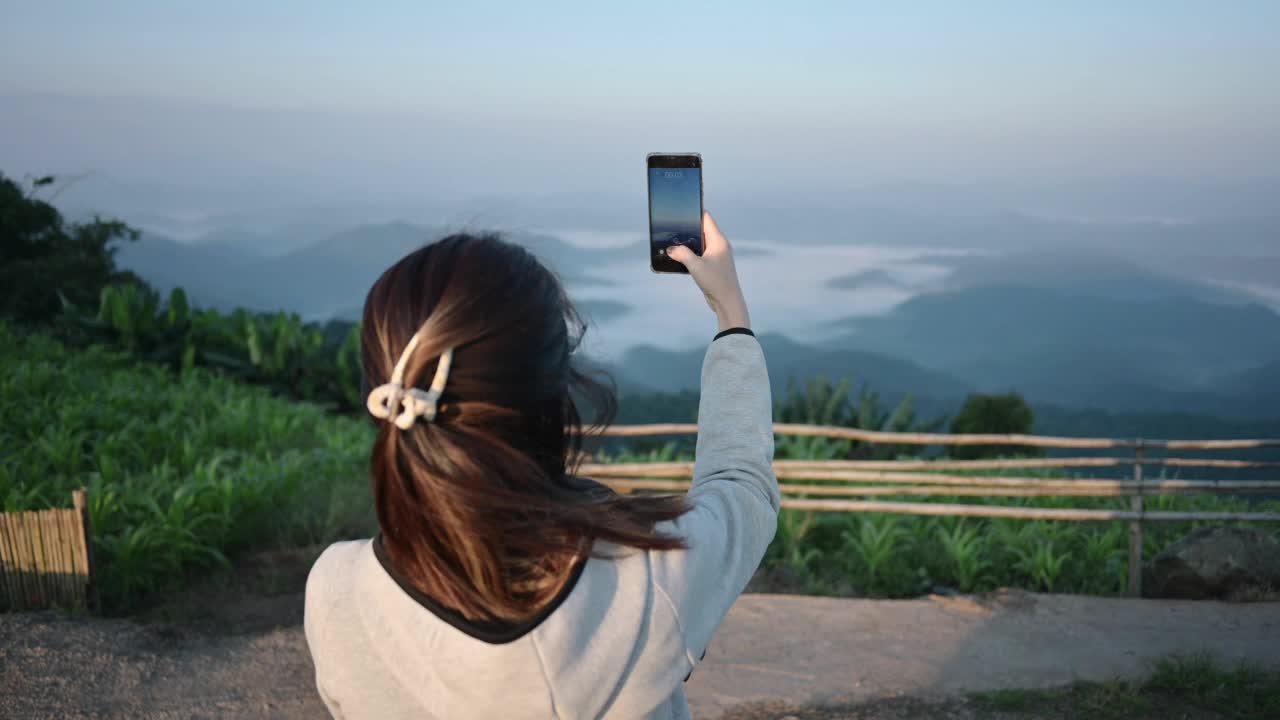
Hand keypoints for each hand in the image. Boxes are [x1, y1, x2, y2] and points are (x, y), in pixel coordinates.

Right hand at [666, 211, 750, 331]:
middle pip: (701, 230)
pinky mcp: (713, 265)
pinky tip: (678, 258)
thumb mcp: (695, 266)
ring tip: (672, 242)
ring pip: (700, 243)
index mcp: (718, 240)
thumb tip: (670, 249)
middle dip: (687, 229)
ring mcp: (717, 255)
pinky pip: (700, 254)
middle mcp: (719, 245)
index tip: (682, 208)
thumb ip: (682, 254)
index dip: (694, 211)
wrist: (727, 302)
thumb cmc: (715, 282)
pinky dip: (690, 254)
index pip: (706, 218)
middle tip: (672, 226)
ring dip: (688, 243)